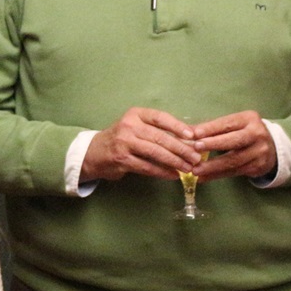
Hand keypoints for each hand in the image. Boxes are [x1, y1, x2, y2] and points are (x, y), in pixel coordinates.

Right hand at [81, 107, 202, 181]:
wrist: (94, 152)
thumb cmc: (122, 139)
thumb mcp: (136, 127)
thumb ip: (158, 131)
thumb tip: (189, 138)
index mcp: (135, 114)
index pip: (160, 117)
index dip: (178, 126)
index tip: (193, 135)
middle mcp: (128, 126)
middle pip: (160, 137)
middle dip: (181, 148)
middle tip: (196, 158)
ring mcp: (124, 143)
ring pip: (155, 152)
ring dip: (174, 162)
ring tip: (187, 168)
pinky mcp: (121, 160)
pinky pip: (146, 167)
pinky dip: (162, 172)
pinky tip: (172, 175)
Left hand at [189, 110, 276, 182]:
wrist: (272, 147)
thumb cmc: (243, 132)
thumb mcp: (233, 125)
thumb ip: (212, 128)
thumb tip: (187, 131)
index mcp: (248, 119)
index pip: (227, 123)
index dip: (210, 129)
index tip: (194, 134)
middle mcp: (257, 134)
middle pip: (234, 140)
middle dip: (213, 144)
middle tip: (195, 149)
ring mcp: (259, 151)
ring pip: (233, 160)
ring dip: (212, 166)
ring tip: (195, 170)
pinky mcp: (258, 167)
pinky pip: (234, 172)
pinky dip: (216, 175)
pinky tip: (203, 178)